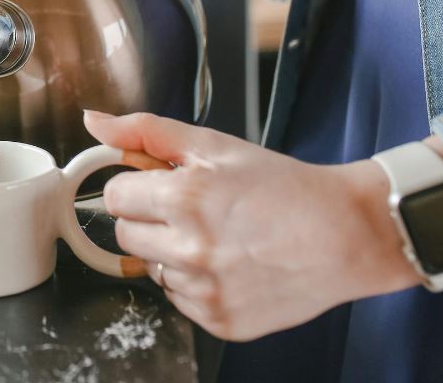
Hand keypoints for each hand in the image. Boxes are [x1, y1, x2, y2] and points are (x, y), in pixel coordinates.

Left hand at [84, 110, 420, 340]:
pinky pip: (180, 300)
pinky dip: (196, 283)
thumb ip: (146, 132)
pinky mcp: (220, 320)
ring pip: (152, 269)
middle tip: (194, 210)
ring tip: (219, 237)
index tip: (162, 187)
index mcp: (183, 199)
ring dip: (171, 253)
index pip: (115, 197)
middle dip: (150, 219)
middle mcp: (189, 249)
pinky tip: (230, 264)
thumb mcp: (214, 146)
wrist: (347, 234)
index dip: (138, 188)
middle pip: (125, 235)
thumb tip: (95, 122)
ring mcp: (204, 290)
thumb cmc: (284, 187)